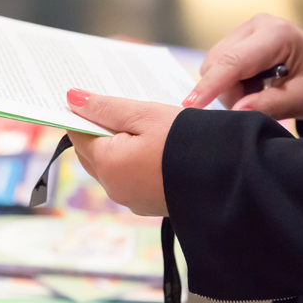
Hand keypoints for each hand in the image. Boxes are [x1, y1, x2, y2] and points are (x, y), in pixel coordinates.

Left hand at [65, 88, 181, 215]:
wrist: (231, 178)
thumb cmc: (187, 141)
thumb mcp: (145, 115)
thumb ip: (105, 108)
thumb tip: (71, 98)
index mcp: (107, 164)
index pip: (77, 134)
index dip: (82, 114)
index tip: (90, 98)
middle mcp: (113, 187)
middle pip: (90, 152)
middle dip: (97, 129)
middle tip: (113, 106)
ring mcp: (131, 199)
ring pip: (110, 166)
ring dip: (116, 145)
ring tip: (135, 122)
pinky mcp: (149, 204)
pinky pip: (128, 177)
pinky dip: (131, 160)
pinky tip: (150, 144)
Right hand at [182, 13, 302, 119]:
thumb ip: (270, 105)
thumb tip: (236, 111)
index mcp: (276, 35)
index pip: (233, 62)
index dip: (210, 85)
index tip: (191, 104)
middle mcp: (256, 25)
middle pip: (217, 63)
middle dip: (227, 91)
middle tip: (255, 104)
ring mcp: (245, 29)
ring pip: (214, 65)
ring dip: (229, 87)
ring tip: (259, 91)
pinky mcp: (238, 37)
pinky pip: (218, 63)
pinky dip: (230, 80)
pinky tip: (253, 83)